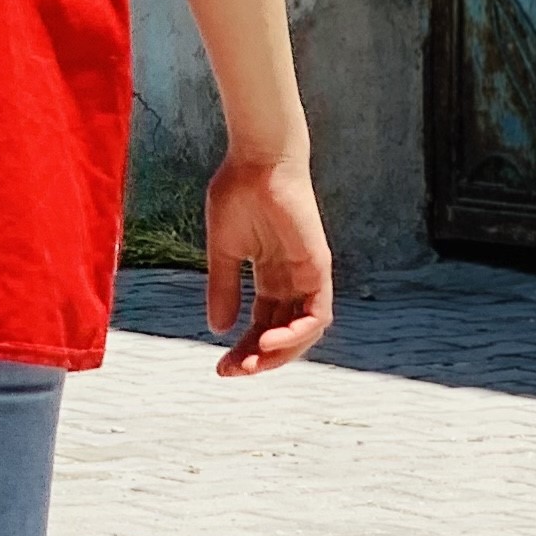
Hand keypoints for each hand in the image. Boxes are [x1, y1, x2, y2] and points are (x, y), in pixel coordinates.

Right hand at [206, 154, 332, 375]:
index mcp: (269, 277)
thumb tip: (218, 328)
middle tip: (232, 372)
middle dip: (259, 359)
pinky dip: (296, 333)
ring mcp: (307, 276)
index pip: (262, 325)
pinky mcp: (318, 267)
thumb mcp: (223, 251)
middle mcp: (292, 281)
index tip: (220, 367)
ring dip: (279, 353)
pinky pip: (316, 313)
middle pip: (283, 334)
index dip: (243, 348)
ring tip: (251, 362)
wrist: (256, 163)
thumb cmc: (238, 195)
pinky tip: (267, 340)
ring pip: (304, 331)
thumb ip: (223, 288)